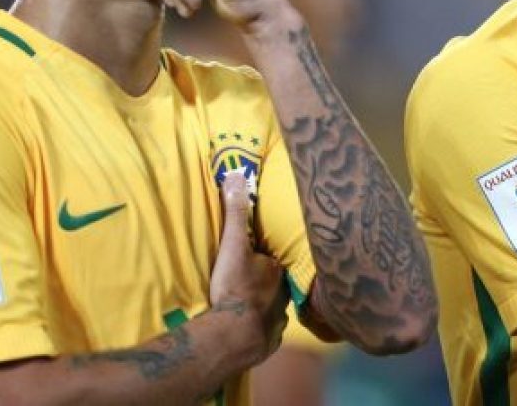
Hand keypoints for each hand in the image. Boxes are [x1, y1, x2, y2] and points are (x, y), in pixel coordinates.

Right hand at [210, 172, 289, 363]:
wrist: (234, 335)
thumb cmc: (235, 286)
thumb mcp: (233, 244)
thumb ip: (235, 212)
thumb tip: (237, 175)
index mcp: (276, 271)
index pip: (270, 260)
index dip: (259, 259)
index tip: (247, 260)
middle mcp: (283, 295)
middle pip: (273, 284)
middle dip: (262, 282)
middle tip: (244, 283)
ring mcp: (278, 320)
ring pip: (272, 308)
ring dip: (261, 305)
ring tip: (246, 306)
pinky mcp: (269, 341)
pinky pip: (266, 331)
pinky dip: (259, 329)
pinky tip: (249, 329)